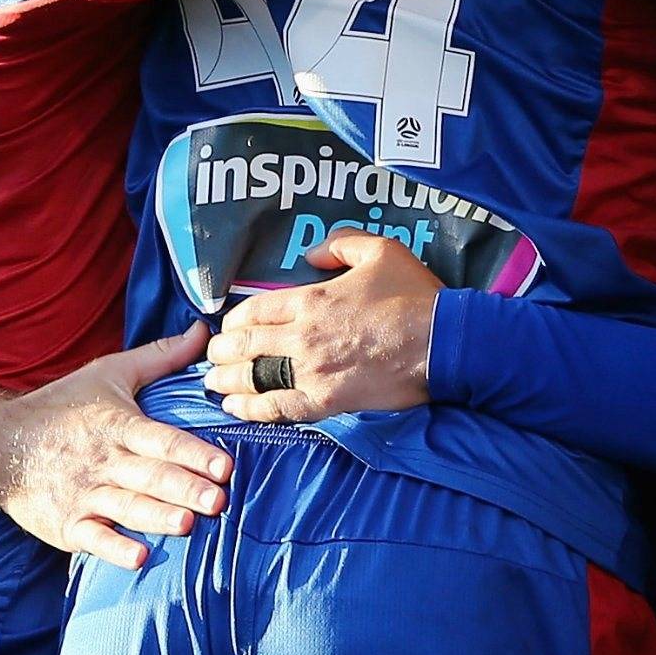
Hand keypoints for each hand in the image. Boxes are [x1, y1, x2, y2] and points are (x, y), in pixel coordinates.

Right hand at [0, 327, 231, 569]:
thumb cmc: (61, 407)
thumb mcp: (109, 373)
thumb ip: (161, 357)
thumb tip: (203, 331)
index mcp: (117, 426)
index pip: (162, 440)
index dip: (193, 453)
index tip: (225, 465)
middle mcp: (103, 462)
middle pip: (150, 477)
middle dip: (185, 489)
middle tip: (218, 500)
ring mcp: (84, 495)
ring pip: (126, 507)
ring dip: (157, 517)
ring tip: (188, 524)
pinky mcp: (65, 524)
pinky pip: (93, 538)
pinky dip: (115, 549)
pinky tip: (140, 557)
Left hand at [203, 233, 445, 423]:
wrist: (443, 342)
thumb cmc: (413, 295)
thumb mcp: (380, 250)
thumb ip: (340, 244)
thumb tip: (310, 254)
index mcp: (311, 300)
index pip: (254, 311)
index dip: (233, 321)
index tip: (227, 327)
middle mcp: (303, 337)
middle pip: (246, 346)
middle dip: (221, 352)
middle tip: (212, 357)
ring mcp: (312, 372)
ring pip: (254, 378)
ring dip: (227, 382)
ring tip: (213, 384)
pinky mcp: (327, 401)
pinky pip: (278, 408)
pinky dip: (252, 410)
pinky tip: (236, 410)